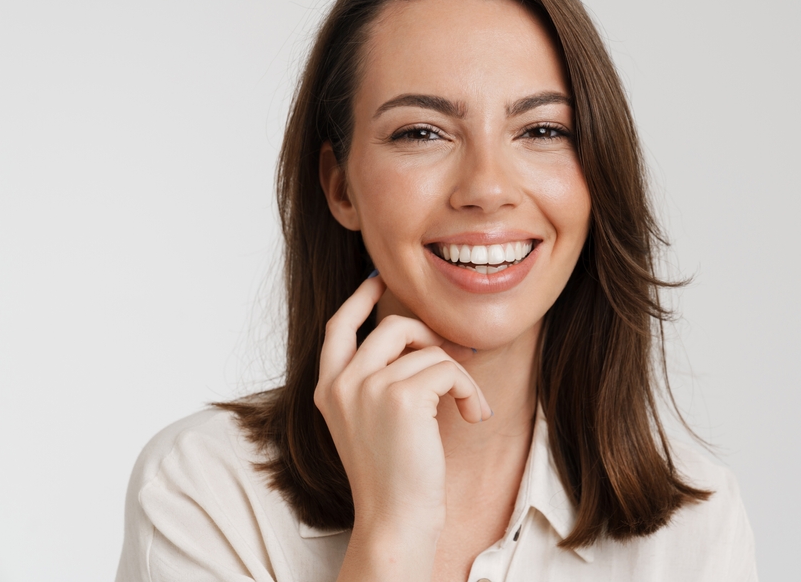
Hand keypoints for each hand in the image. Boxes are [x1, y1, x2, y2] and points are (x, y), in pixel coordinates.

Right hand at [314, 274, 491, 576]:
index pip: (338, 326)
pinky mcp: (401, 397)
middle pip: (392, 328)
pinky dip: (469, 389)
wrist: (394, 520)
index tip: (378, 280)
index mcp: (327, 390)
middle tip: (454, 361)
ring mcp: (368, 388)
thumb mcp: (368, 422)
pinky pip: (449, 369)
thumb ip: (374, 381)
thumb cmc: (392, 477)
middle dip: (430, 338)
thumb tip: (414, 339)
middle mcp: (341, 384)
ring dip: (458, 374)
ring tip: (469, 406)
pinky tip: (473, 415)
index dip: (359, 299)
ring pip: (428, 349)